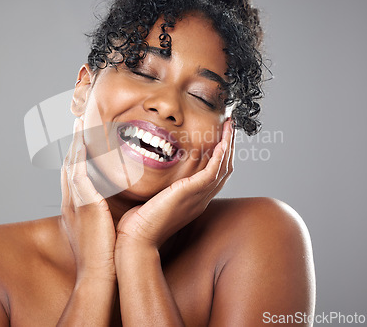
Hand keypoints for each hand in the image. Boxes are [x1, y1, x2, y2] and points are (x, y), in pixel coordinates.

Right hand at [60, 118, 116, 280]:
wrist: (97, 275)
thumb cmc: (103, 254)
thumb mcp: (100, 228)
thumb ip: (103, 212)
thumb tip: (112, 203)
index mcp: (76, 205)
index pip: (74, 172)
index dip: (76, 152)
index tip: (81, 135)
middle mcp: (71, 200)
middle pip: (68, 162)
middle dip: (72, 141)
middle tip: (77, 120)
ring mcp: (74, 201)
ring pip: (71, 163)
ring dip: (74, 141)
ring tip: (79, 122)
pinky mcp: (83, 203)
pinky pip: (78, 172)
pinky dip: (78, 155)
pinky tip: (83, 140)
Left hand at [116, 119, 234, 248]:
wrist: (137, 239)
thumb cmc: (138, 223)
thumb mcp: (152, 200)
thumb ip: (157, 187)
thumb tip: (149, 174)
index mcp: (193, 200)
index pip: (214, 175)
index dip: (220, 155)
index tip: (219, 137)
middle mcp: (200, 199)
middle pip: (224, 169)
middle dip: (229, 146)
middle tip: (229, 126)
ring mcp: (199, 197)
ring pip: (223, 168)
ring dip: (228, 145)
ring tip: (229, 126)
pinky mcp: (192, 194)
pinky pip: (213, 172)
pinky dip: (220, 156)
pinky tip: (222, 142)